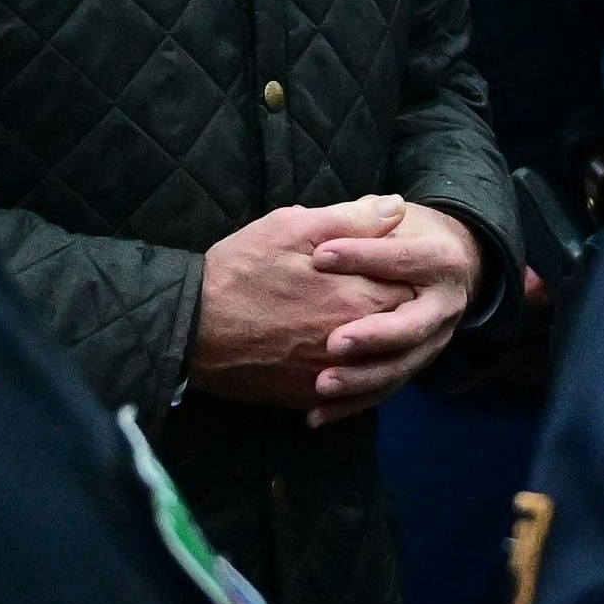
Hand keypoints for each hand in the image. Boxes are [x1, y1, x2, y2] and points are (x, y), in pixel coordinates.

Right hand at [190, 198, 412, 412]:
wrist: (191, 328)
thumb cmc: (240, 271)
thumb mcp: (292, 229)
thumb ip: (352, 219)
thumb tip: (396, 207)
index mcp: (359, 298)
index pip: (412, 287)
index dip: (409, 273)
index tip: (402, 263)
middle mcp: (357, 345)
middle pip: (404, 329)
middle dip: (403, 310)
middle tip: (395, 292)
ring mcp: (334, 375)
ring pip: (382, 365)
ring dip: (384, 346)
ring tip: (374, 325)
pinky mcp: (310, 396)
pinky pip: (350, 393)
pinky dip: (357, 377)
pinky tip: (350, 359)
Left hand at [302, 202, 484, 423]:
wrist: (436, 268)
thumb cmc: (401, 235)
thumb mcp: (388, 220)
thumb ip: (373, 216)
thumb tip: (384, 206)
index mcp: (442, 262)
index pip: (404, 259)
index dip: (363, 256)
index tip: (319, 255)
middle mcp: (444, 306)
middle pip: (411, 327)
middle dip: (373, 336)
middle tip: (333, 342)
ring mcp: (431, 341)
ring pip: (400, 368)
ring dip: (361, 381)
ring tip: (321, 385)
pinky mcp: (412, 364)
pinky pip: (384, 391)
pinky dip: (350, 406)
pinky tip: (315, 415)